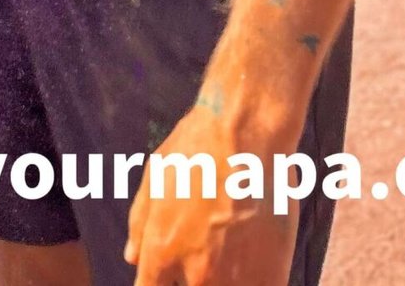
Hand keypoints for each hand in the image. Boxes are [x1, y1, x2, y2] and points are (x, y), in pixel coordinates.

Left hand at [124, 102, 298, 284]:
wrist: (248, 134)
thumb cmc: (196, 147)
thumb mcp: (154, 177)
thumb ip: (140, 224)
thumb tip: (133, 259)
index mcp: (162, 250)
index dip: (157, 280)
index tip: (167, 271)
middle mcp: (197, 275)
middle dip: (191, 274)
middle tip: (205, 241)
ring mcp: (235, 280)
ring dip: (224, 276)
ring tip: (230, 243)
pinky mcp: (271, 278)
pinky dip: (254, 278)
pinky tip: (254, 254)